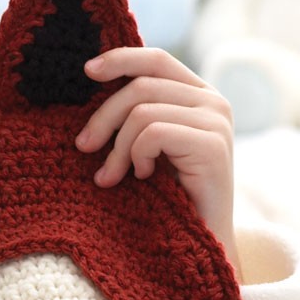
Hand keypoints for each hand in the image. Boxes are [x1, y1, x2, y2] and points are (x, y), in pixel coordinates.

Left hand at [74, 47, 240, 277]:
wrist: (199, 239)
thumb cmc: (165, 193)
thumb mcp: (146, 146)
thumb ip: (135, 114)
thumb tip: (90, 82)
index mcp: (198, 95)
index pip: (156, 60)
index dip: (120, 59)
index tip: (86, 71)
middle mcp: (213, 101)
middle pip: (140, 86)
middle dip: (103, 119)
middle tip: (82, 147)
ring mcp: (216, 121)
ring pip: (141, 112)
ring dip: (116, 149)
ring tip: (112, 176)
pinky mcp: (212, 145)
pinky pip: (152, 133)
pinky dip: (135, 156)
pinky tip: (142, 177)